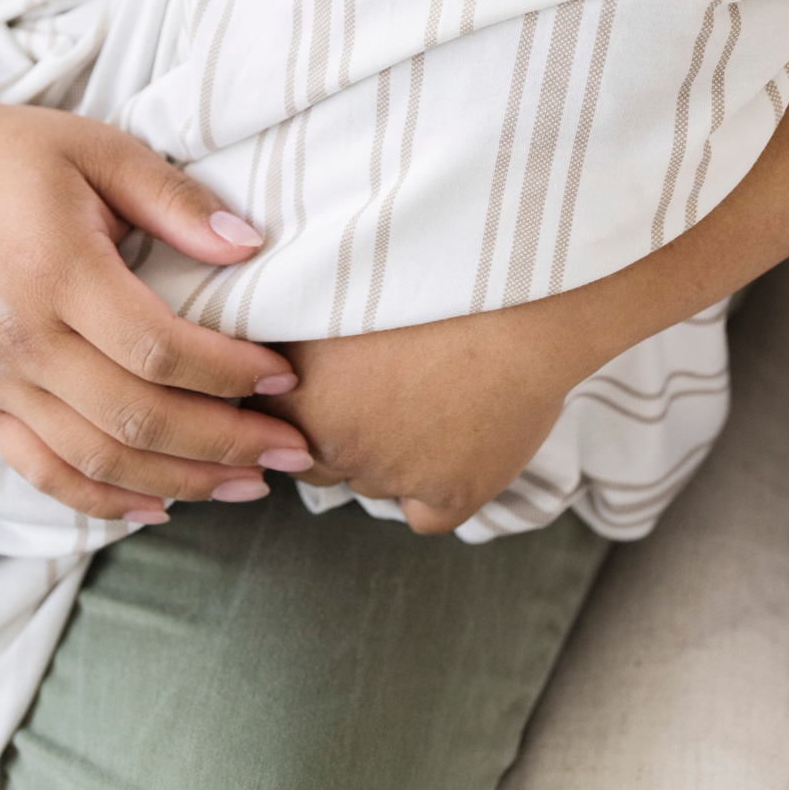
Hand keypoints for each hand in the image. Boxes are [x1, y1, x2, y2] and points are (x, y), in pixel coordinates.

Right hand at [0, 96, 314, 522]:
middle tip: (294, 449)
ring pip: (94, 459)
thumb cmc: (18, 157)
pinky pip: (42, 472)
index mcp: (56, 271)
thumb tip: (251, 248)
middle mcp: (20, 339)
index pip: (157, 347)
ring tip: (248, 484)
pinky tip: (161, 506)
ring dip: (180, 482)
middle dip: (225, 442)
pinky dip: (102, 500)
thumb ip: (175, 200)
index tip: (285, 376)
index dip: (228, 371)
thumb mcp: (101, 150)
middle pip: (134, 416)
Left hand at [253, 300, 593, 534]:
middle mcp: (334, 441)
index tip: (325, 378)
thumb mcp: (340, 287)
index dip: (297, 398)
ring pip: (372, 483)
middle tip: (379, 389)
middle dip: (338, 432)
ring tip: (426, 400)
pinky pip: (422, 513)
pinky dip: (433, 490)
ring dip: (387, 457)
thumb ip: (292, 326)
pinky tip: (454, 440)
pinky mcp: (447, 498)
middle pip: (316, 459)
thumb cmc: (432, 276)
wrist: (521, 298)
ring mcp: (391, 474)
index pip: (266, 419)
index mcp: (298, 389)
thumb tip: (268, 340)